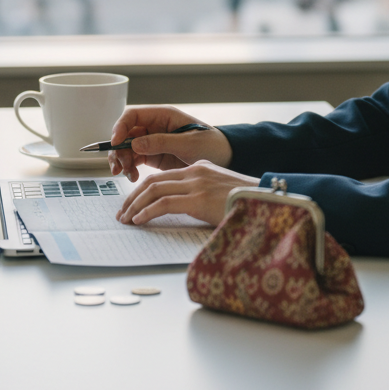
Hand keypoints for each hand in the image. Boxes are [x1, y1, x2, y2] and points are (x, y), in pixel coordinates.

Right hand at [107, 105, 232, 181]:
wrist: (223, 158)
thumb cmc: (210, 144)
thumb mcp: (187, 143)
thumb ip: (161, 142)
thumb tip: (134, 143)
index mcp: (163, 115)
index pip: (132, 116)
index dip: (120, 127)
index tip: (116, 142)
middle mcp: (154, 127)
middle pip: (125, 133)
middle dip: (118, 149)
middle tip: (121, 166)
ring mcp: (152, 142)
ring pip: (126, 148)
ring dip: (122, 161)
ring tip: (127, 174)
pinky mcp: (153, 156)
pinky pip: (133, 160)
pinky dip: (129, 168)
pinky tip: (133, 177)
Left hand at [118, 161, 259, 225]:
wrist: (265, 201)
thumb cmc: (246, 202)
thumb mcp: (220, 193)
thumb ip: (202, 196)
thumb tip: (186, 211)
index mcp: (200, 168)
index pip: (163, 176)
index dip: (144, 190)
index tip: (134, 203)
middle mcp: (195, 172)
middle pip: (154, 181)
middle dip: (133, 197)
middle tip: (123, 212)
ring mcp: (196, 184)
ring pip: (154, 190)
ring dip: (135, 205)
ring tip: (126, 219)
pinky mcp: (197, 199)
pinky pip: (163, 204)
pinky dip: (147, 212)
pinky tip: (139, 221)